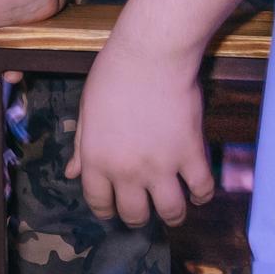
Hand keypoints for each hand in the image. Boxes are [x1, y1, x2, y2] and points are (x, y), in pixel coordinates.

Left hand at [66, 35, 211, 227]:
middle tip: (144, 210)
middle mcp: (128, 170)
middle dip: (138, 218)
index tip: (113, 208)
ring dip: (172, 215)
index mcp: (97, 159)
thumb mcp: (87, 111)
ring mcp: (162, 165)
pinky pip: (202, 189)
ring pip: (171, 211)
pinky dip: (201, 194)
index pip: (98, 202)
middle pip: (135, 214)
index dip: (105, 210)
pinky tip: (196, 190)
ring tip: (173, 210)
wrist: (150, 55)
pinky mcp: (191, 154)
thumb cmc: (113, 76)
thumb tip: (72, 173)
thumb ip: (82, 147)